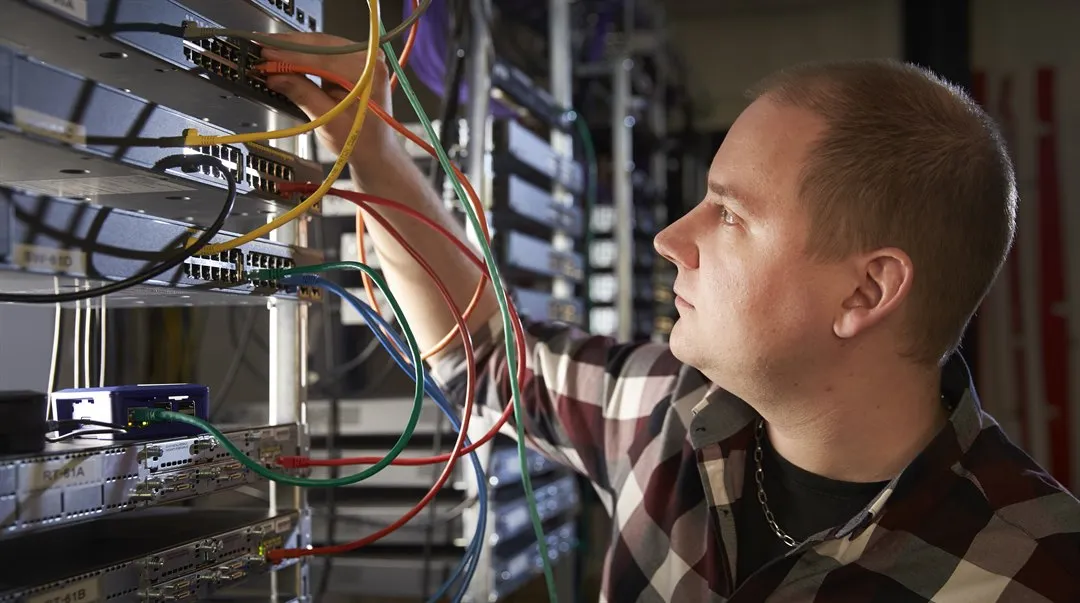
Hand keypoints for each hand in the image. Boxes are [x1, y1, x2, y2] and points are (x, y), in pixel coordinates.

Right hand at [262, 33, 397, 172]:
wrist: (374, 150)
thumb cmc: (359, 141)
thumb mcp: (328, 121)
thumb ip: (302, 95)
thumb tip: (276, 76)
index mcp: (369, 74)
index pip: (323, 58)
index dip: (291, 55)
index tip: (266, 54)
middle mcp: (370, 60)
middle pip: (321, 45)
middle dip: (289, 47)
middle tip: (261, 47)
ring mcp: (363, 58)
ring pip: (320, 45)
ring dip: (294, 48)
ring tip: (268, 50)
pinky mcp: (352, 61)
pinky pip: (324, 51)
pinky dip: (304, 54)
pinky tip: (285, 54)